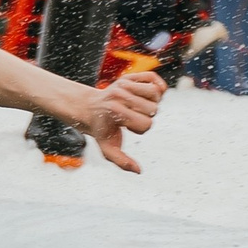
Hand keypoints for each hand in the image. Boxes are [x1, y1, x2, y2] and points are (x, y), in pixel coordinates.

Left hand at [32, 70, 163, 172]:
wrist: (90, 109)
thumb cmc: (101, 130)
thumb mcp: (108, 148)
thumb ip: (121, 161)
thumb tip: (138, 171)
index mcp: (115, 111)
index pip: (147, 124)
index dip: (141, 129)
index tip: (127, 126)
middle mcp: (120, 95)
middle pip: (153, 108)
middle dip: (146, 115)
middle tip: (131, 116)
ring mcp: (125, 83)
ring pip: (156, 93)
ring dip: (152, 102)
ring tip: (137, 105)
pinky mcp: (130, 76)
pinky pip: (154, 78)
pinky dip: (157, 86)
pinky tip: (148, 94)